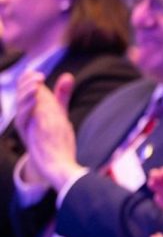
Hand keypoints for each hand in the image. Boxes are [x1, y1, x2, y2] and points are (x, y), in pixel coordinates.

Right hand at [14, 71, 85, 191]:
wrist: (55, 163)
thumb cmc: (55, 137)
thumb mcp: (59, 113)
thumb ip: (62, 95)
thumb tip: (67, 75)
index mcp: (31, 108)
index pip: (25, 88)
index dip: (29, 79)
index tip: (39, 72)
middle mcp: (25, 115)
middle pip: (20, 93)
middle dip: (28, 82)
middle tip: (40, 76)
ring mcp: (25, 125)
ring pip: (20, 104)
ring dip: (28, 92)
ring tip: (37, 83)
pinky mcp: (27, 134)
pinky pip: (23, 118)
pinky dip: (28, 107)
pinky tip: (36, 100)